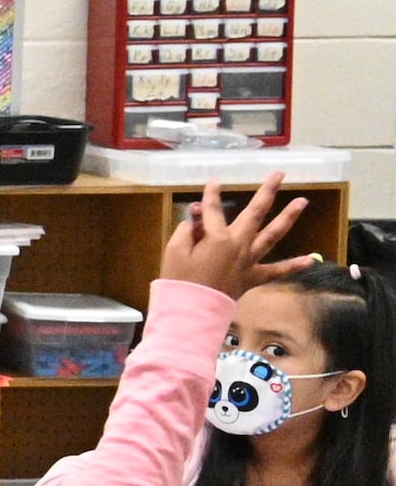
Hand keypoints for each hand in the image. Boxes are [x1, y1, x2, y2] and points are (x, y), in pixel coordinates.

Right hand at [160, 177, 312, 300]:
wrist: (191, 310)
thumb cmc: (179, 280)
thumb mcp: (174, 250)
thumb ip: (187, 231)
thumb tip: (197, 222)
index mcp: (218, 237)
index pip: (213, 210)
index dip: (211, 195)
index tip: (214, 183)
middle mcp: (239, 244)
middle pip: (255, 213)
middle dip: (267, 191)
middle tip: (279, 174)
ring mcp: (249, 260)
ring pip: (272, 235)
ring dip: (288, 217)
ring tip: (302, 201)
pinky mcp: (253, 277)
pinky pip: (276, 271)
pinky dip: (293, 266)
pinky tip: (310, 260)